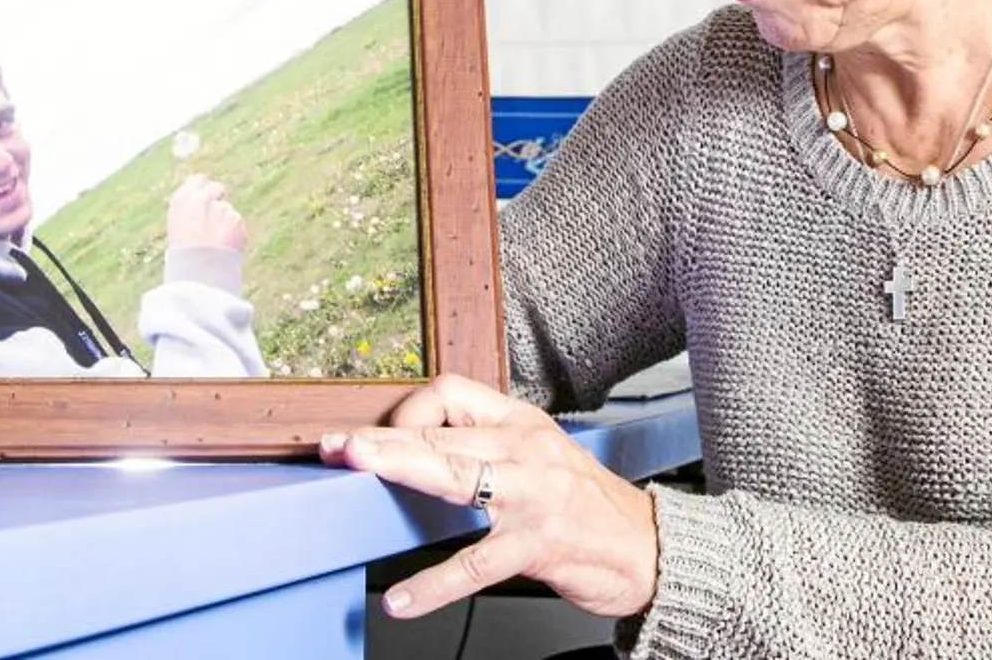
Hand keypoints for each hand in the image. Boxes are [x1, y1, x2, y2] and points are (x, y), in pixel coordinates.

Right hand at [166, 173, 246, 250]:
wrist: (197, 272)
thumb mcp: (177, 226)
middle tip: (214, 219)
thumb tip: (202, 195)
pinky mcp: (236, 219)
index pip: (198, 179)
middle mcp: (201, 199)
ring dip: (226, 221)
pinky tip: (225, 247)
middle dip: (218, 199)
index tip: (205, 198)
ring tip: (216, 242)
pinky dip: (235, 234)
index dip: (203, 189)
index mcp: (181, 199)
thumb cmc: (183, 252)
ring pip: (228, 210)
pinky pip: (238, 224)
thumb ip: (190, 208)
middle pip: (217, 188)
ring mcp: (220, 208)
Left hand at [320, 374, 658, 619]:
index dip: (408, 412)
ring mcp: (534, 497)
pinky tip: (404, 599)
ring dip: (401, 472)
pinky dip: (435, 584)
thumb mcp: (539, 459)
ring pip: (456, 476)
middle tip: (338, 445)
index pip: (453, 393)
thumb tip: (413, 453)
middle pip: (442, 433)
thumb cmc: (589, 508)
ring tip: (357, 476)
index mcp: (522, 424)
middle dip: (383, 438)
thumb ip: (485, 451)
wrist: (652, 549)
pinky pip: (477, 562)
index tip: (378, 437)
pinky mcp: (541, 546)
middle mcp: (527, 451)